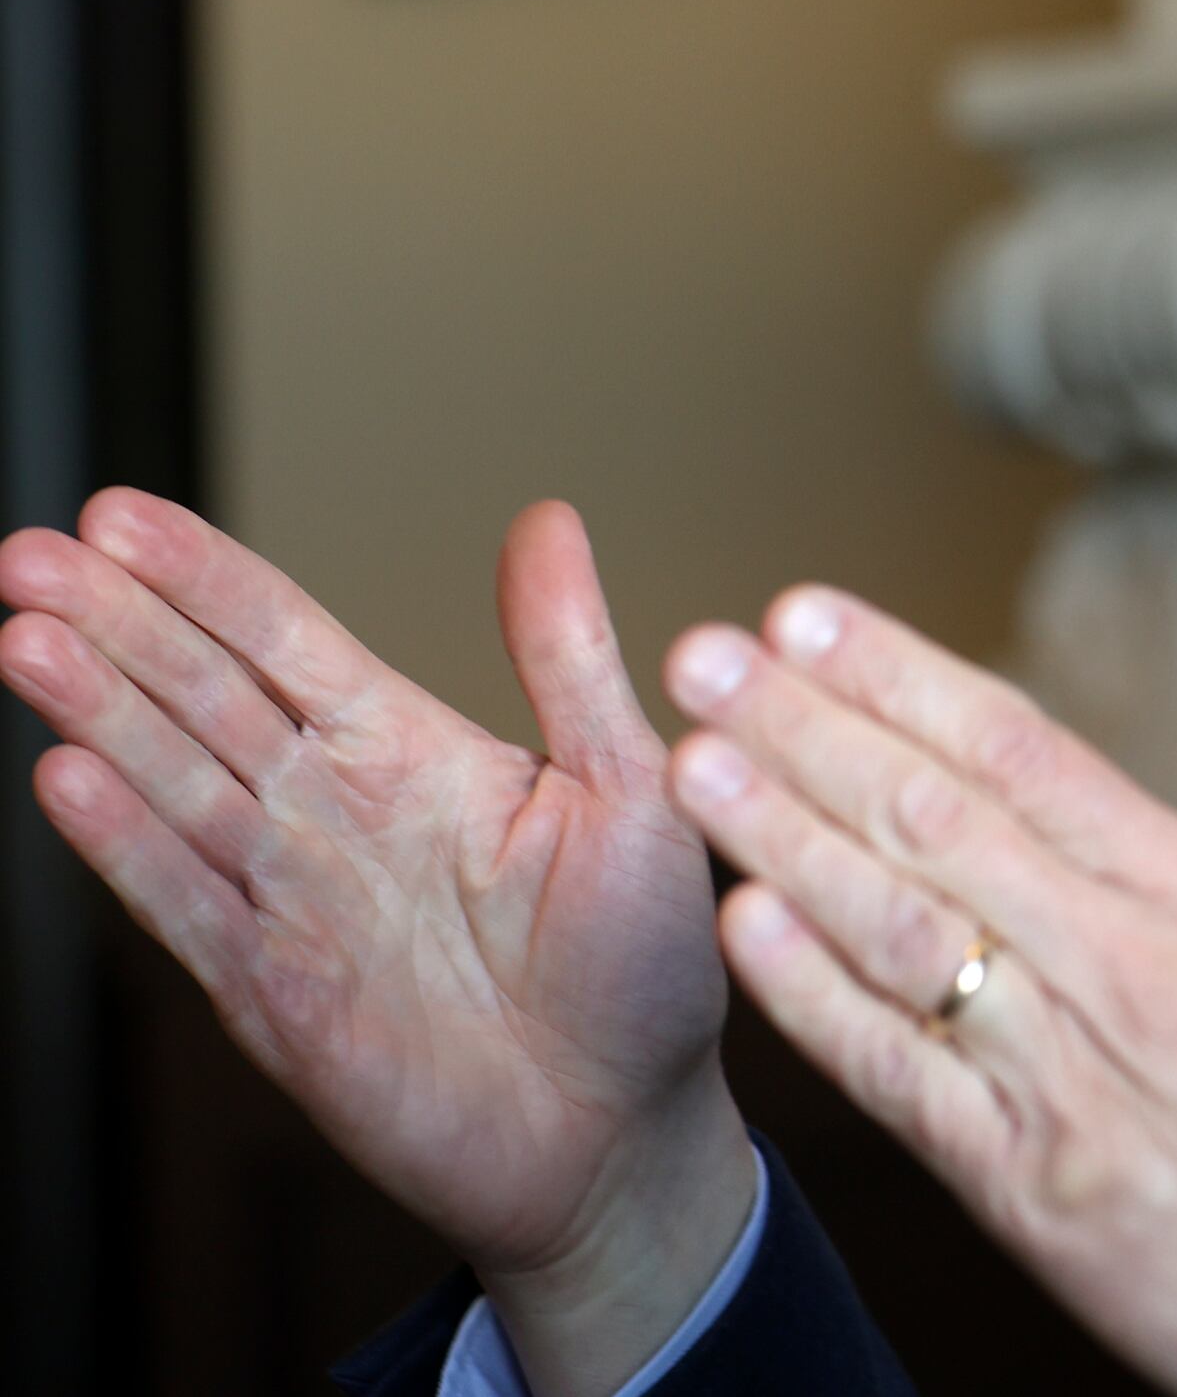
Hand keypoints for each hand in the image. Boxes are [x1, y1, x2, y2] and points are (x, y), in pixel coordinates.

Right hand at [0, 494, 756, 1396]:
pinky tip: (63, 776)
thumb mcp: (632, 786)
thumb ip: (571, 658)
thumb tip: (547, 520)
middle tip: (28, 552)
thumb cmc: (647, 960)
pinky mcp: (274, 996)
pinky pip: (185, 908)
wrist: (625, 1129)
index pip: (287, 644)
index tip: (119, 516)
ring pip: (174, 786)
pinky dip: (124, 848)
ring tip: (27, 636)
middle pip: (205, 699)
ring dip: (98, 714)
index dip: (205, 579)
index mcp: (415, 753)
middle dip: (117, 625)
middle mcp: (337, 815)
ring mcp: (294, 902)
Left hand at [661, 589, 1176, 1396]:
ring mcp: (1070, 1085)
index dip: (906, 675)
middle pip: (937, 822)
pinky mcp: (1032, 1193)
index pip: (1028, 752)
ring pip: (900, 935)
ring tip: (692, 765)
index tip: (811, 615)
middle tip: (706, 656)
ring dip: (784, 842)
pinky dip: (818, 1004)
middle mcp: (1127, 973)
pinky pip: (902, 1082)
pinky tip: (749, 929)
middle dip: (807, 730)